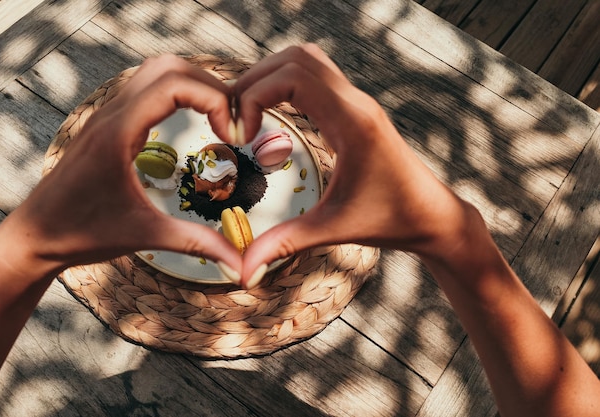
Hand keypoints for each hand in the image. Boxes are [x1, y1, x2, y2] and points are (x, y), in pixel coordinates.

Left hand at [0, 54, 242, 280]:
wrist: (34, 236)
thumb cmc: (81, 234)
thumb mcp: (144, 236)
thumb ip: (196, 243)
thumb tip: (240, 263)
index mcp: (118, 132)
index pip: (175, 85)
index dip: (214, 100)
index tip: (232, 135)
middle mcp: (111, 113)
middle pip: (169, 67)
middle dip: (210, 86)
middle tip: (230, 121)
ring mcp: (107, 115)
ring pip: (155, 73)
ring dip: (192, 85)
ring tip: (216, 116)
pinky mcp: (107, 125)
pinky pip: (145, 89)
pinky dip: (175, 93)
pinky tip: (189, 120)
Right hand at [233, 44, 471, 286]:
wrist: (432, 215)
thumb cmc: (391, 220)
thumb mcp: (333, 230)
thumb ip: (284, 244)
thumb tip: (242, 272)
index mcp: (352, 121)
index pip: (292, 76)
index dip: (253, 96)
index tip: (241, 135)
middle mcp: (356, 102)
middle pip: (296, 57)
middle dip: (255, 80)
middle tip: (234, 118)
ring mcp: (358, 102)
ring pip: (306, 60)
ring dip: (271, 77)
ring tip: (248, 112)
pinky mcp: (356, 109)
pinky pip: (316, 77)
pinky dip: (287, 84)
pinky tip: (272, 114)